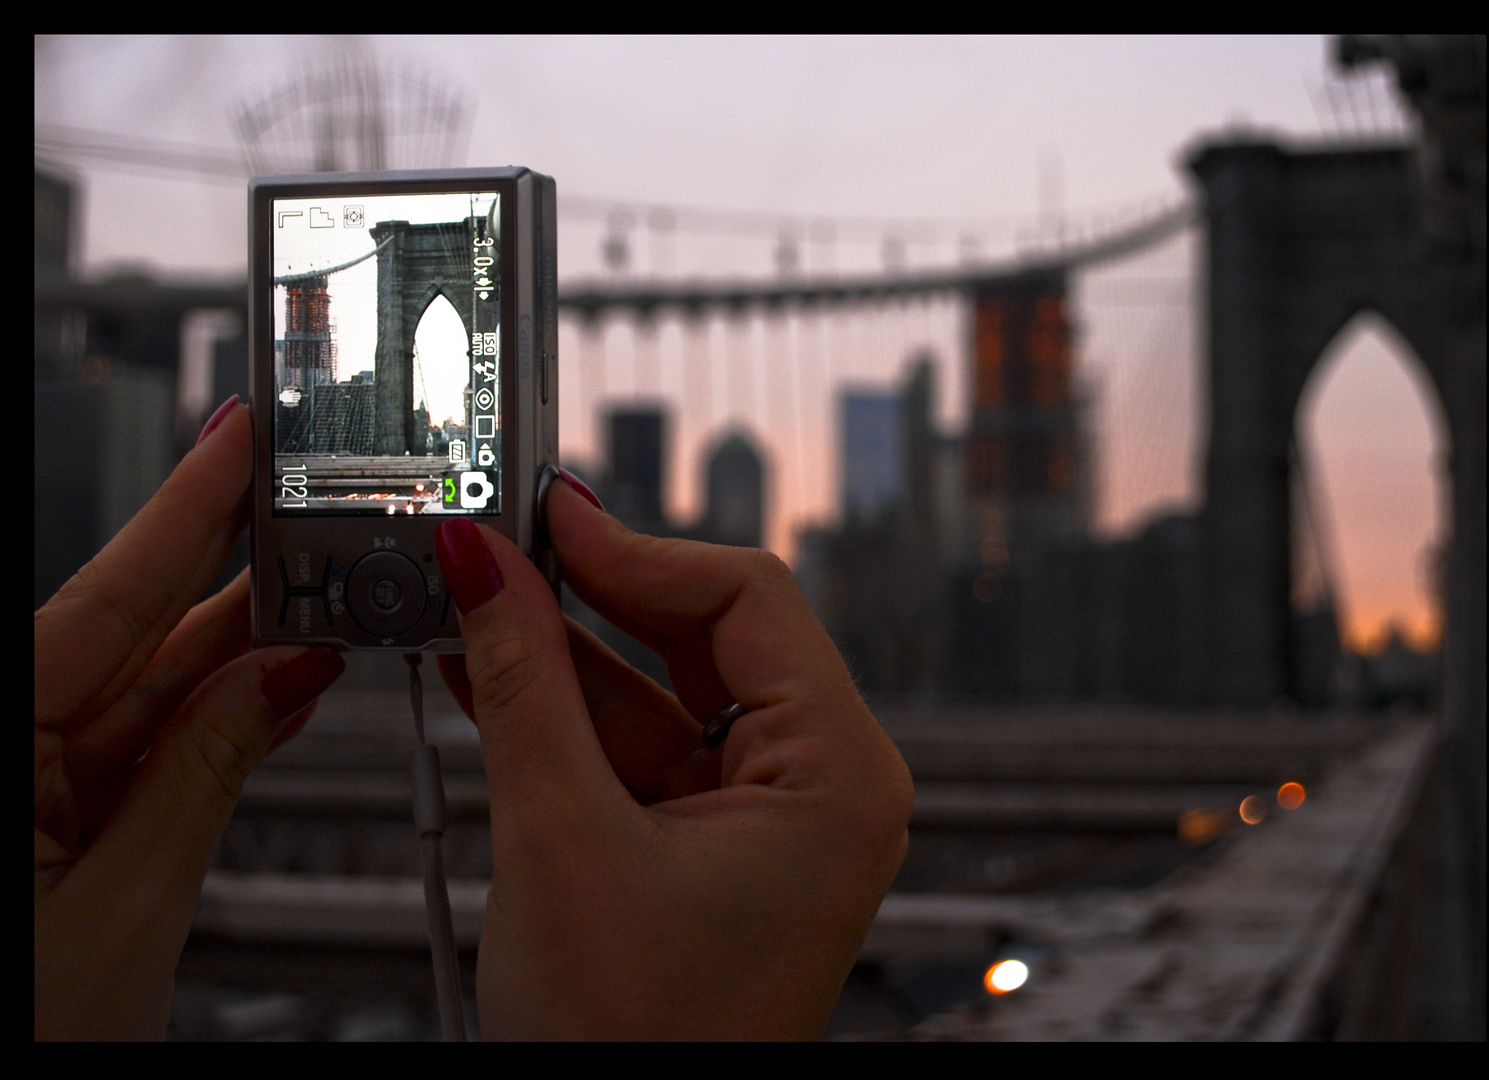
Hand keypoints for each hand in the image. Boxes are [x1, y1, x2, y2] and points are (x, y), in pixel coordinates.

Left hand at [34, 400, 344, 1040]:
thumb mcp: (126, 913)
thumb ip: (203, 777)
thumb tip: (274, 677)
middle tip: (316, 523)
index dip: (181, 514)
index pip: (98, 602)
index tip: (235, 441)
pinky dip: (215, 732)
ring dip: (242, 664)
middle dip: (233, 585)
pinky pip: (143, 755)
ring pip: (145, 698)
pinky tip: (279, 691)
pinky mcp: (48, 828)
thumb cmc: (11, 1048)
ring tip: (328, 612)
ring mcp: (23, 791)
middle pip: (128, 639)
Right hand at [434, 477, 913, 1039]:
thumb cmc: (635, 1049)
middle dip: (594, 596)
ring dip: (564, 654)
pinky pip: (641, 749)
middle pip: (706, 636)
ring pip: (662, 692)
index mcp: (840, 776)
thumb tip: (484, 567)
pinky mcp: (711, 844)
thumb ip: (521, 684)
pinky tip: (490, 670)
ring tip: (472, 604)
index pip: (749, 600)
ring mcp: (766, 816)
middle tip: (502, 548)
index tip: (548, 515)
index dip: (640, 548)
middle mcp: (821, 786)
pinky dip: (567, 716)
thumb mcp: (562, 839)